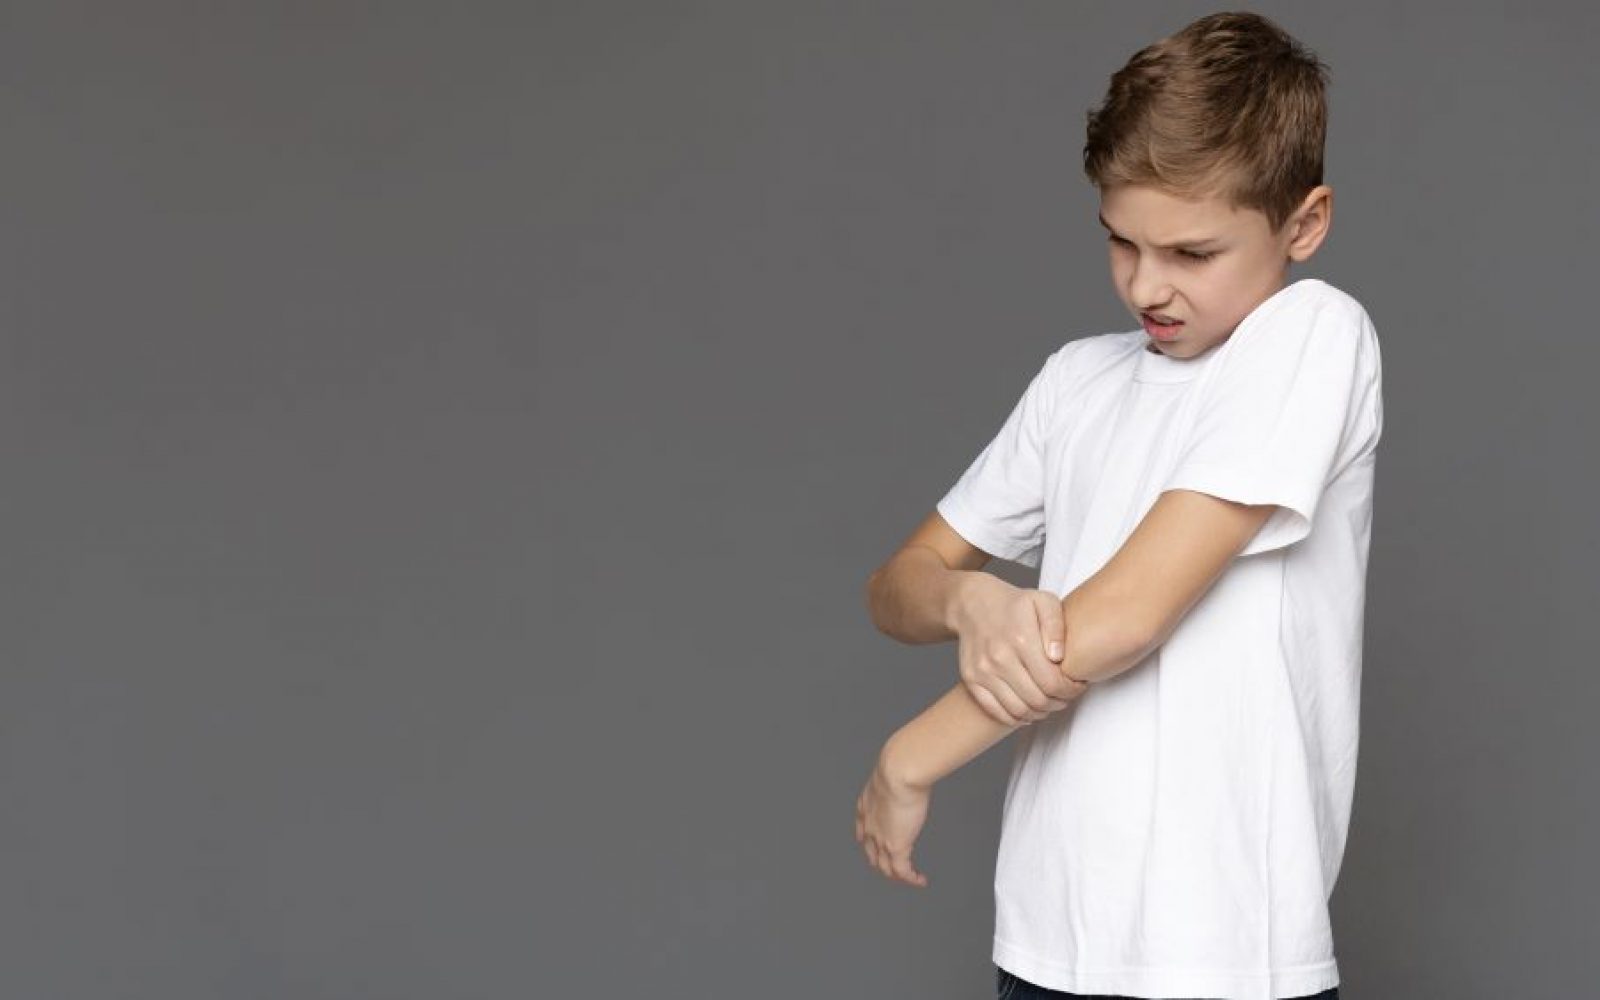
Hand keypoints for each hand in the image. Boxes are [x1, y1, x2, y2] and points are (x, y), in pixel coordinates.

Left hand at [854, 745, 931, 887]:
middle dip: (880, 863)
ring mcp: (881, 838)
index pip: (862, 829)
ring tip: (909, 880)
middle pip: (871, 853)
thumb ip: (901, 773)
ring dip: (897, 876)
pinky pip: (902, 871)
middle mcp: (870, 824)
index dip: (867, 841)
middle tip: (892, 869)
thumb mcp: (895, 770)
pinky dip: (911, 879)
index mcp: (866, 805)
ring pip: (885, 867)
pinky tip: (919, 881)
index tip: (871, 844)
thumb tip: (913, 762)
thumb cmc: (900, 764)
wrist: (898, 771)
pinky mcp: (896, 846)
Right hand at [950, 574, 1088, 726]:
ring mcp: (983, 671)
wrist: (972, 604)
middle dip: (1059, 703)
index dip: (1070, 690)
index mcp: (1021, 639)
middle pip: (1037, 700)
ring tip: (1049, 703)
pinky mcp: (971, 680)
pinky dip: (1016, 718)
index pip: (1052, 682)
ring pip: (1018, 710)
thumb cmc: (1014, 604)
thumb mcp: (1043, 601)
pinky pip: (996, 711)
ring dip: (1040, 713)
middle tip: (1066, 696)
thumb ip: (1056, 627)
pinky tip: (1028, 710)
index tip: (1077, 686)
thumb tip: (1058, 658)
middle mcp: (999, 658)